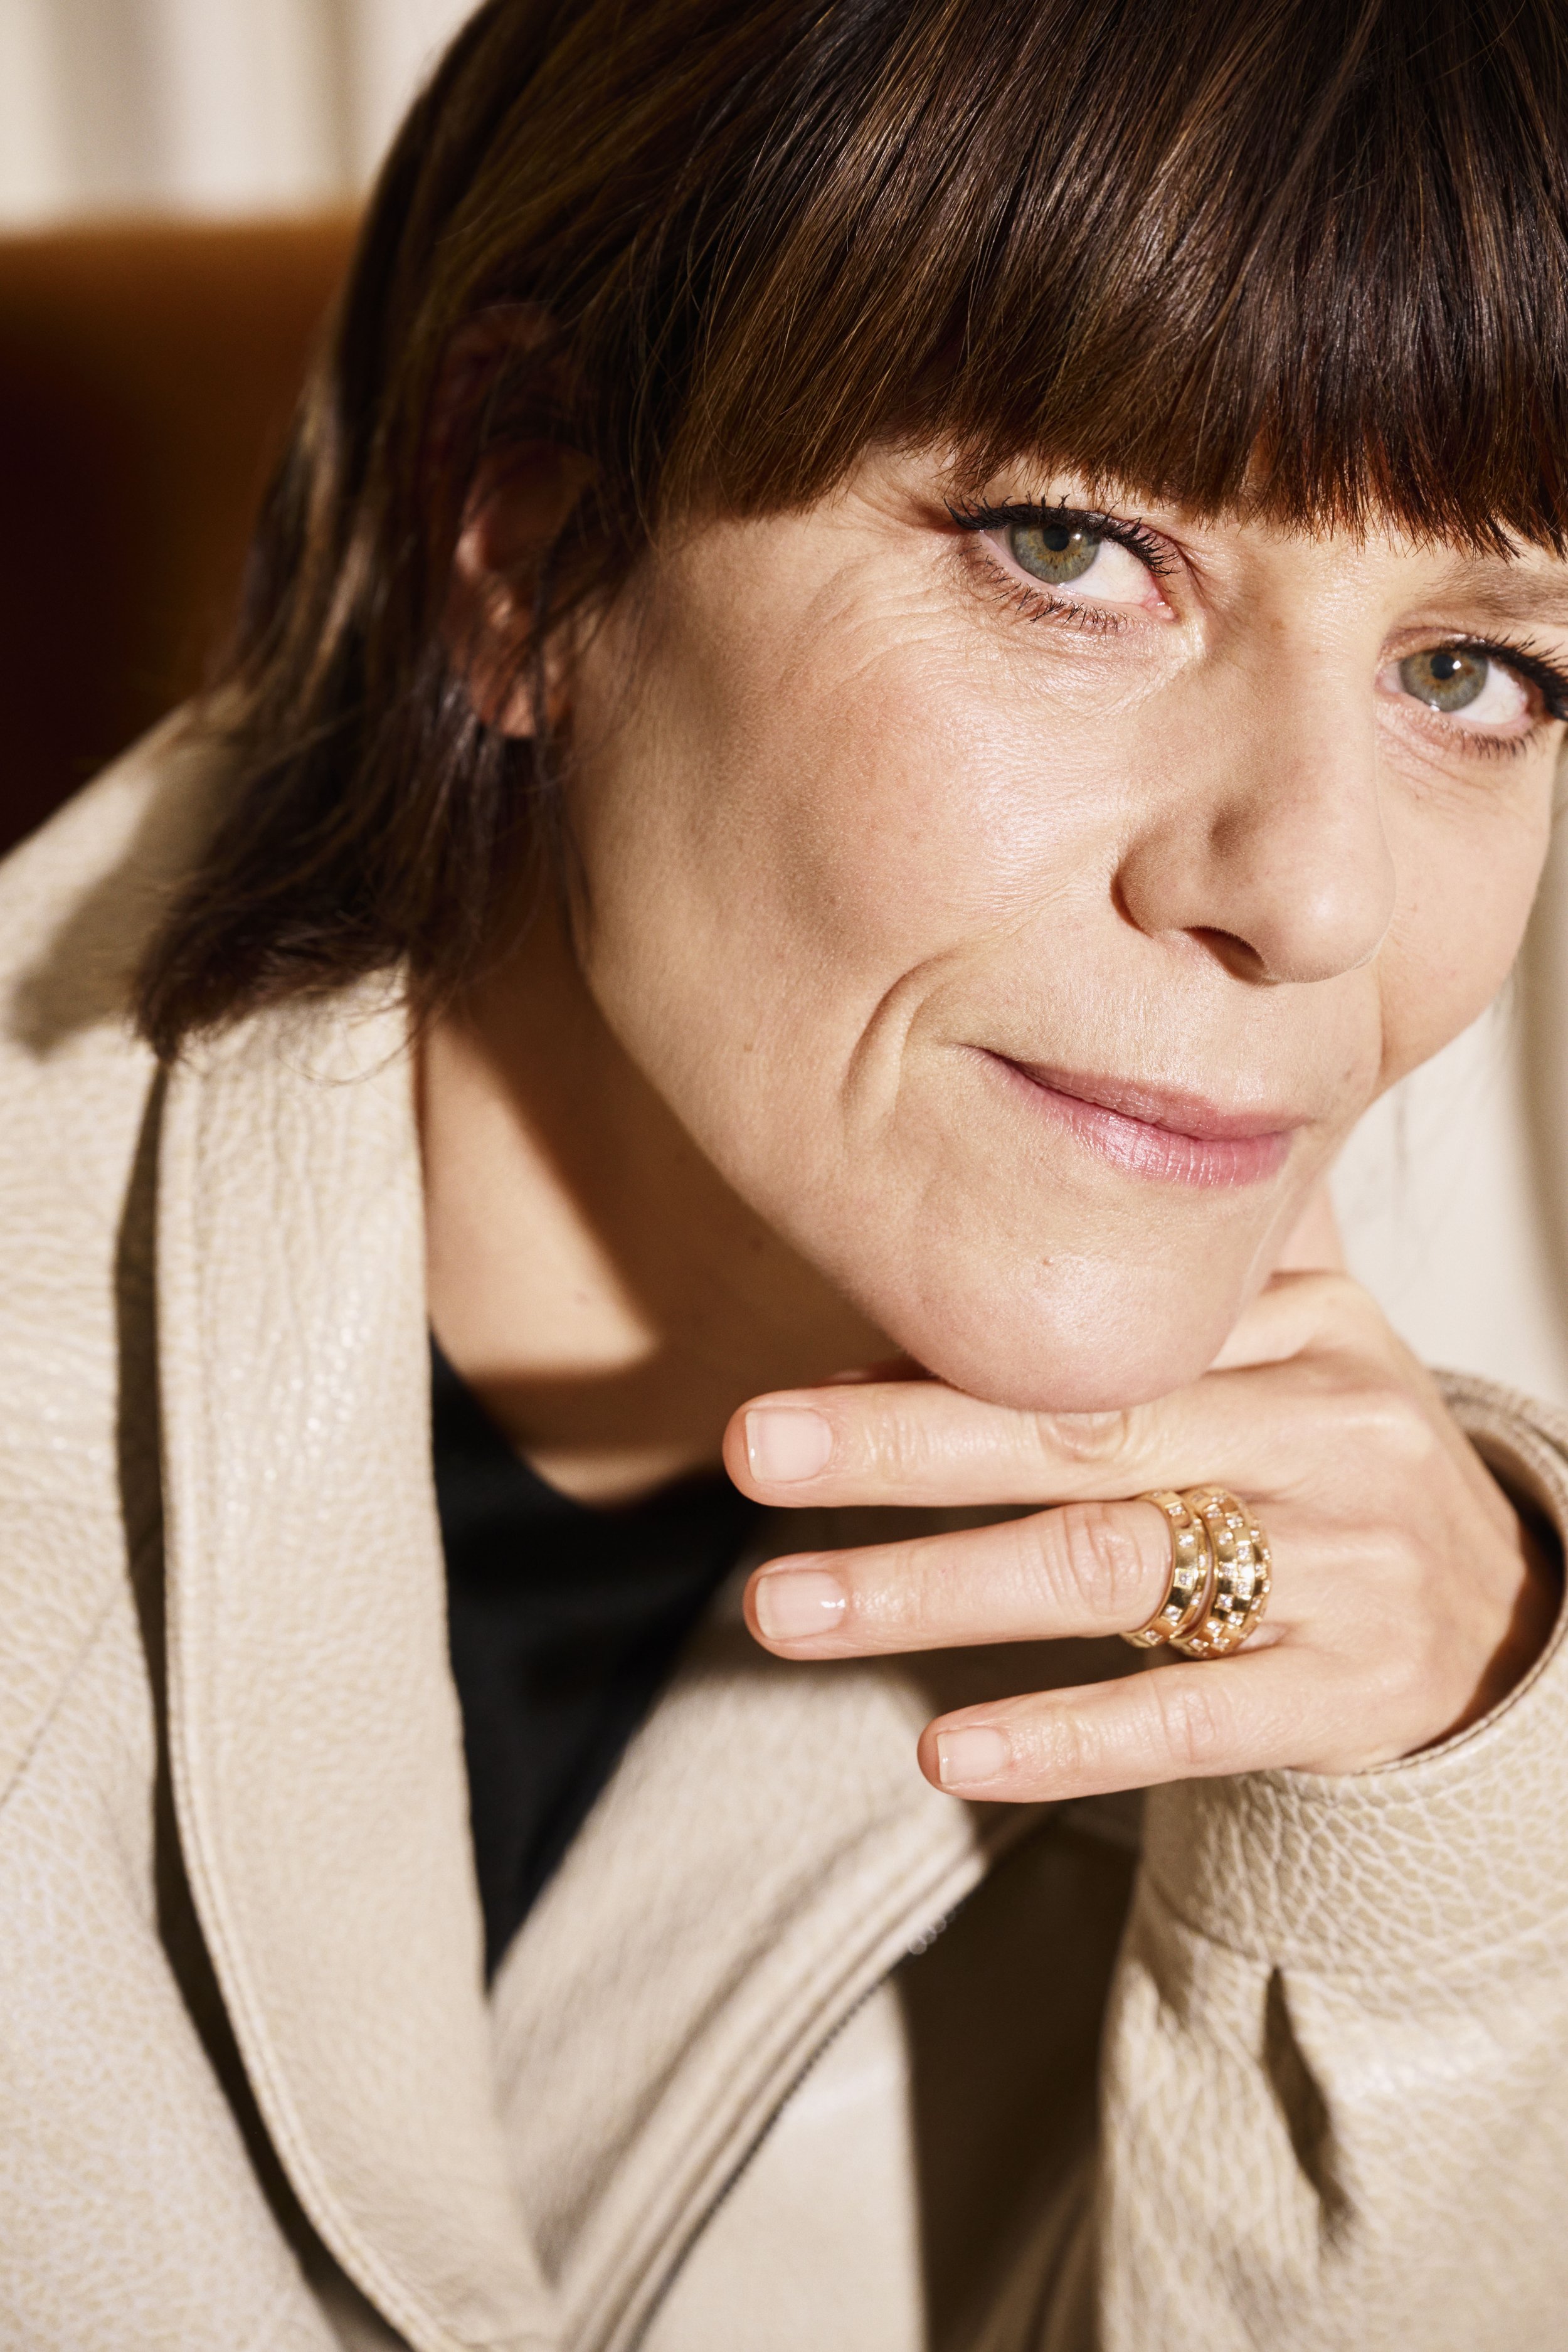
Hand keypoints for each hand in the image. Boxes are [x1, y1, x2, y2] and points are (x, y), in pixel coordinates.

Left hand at [724, 1273, 1560, 1798]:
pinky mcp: (1350, 1692)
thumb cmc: (1327, 1467)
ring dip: (930, 1589)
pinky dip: (1062, 1733)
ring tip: (783, 1607)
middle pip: (1081, 1430)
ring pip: (1107, 1566)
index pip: (1091, 1337)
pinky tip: (945, 1749)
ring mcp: (1344, 1563)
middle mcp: (1321, 1428)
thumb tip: (879, 1348)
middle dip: (900, 1444)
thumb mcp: (1264, 1368)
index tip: (791, 1389)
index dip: (931, 1360)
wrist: (1503, 1611)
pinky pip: (1188, 1714)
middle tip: (750, 1452)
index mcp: (1296, 1324)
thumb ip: (1113, 1343)